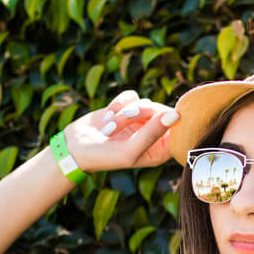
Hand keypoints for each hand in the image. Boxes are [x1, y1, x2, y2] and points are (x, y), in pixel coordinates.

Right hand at [62, 90, 180, 172]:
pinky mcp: (128, 108)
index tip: (158, 118)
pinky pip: (131, 96)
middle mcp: (154, 135)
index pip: (178, 131)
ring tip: (109, 127)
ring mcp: (141, 121)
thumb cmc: (104, 157)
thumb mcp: (130, 149)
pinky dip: (118, 103)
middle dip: (141, 112)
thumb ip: (153, 133)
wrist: (75, 148)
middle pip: (161, 111)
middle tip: (125, 117)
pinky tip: (106, 117)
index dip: (169, 120)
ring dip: (124, 112)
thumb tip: (176, 115)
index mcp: (160, 151)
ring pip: (144, 102)